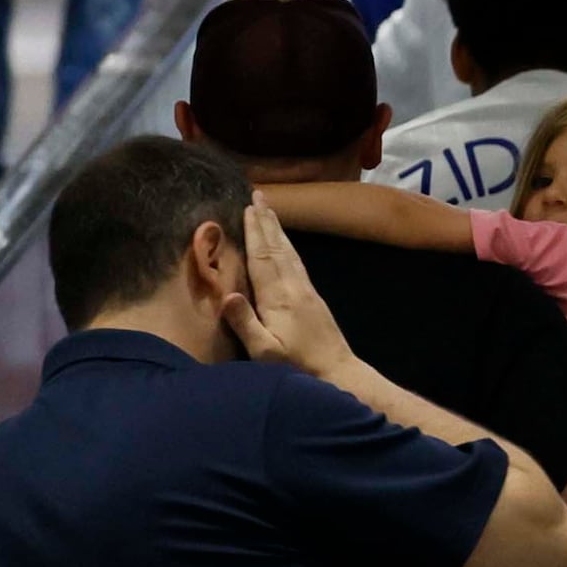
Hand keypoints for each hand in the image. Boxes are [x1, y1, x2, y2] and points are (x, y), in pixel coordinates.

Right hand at [222, 201, 362, 381]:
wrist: (338, 371)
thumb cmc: (297, 365)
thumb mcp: (264, 351)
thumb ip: (245, 323)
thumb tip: (228, 294)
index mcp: (278, 297)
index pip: (262, 258)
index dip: (254, 232)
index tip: (247, 208)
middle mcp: (294, 287)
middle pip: (277, 248)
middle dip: (266, 221)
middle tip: (258, 195)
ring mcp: (306, 291)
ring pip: (289, 252)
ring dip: (278, 230)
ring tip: (269, 210)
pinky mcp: (313, 297)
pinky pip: (297, 263)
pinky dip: (288, 247)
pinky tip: (285, 244)